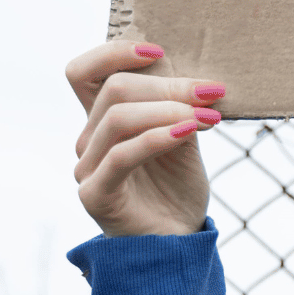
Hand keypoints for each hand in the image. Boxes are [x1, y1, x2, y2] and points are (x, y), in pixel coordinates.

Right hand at [66, 41, 223, 236]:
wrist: (179, 243)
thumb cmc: (178, 187)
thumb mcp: (182, 134)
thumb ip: (175, 103)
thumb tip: (189, 68)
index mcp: (102, 122)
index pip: (83, 72)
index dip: (113, 52)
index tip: (158, 51)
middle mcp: (87, 142)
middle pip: (113, 90)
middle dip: (167, 85)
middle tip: (211, 92)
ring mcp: (87, 169)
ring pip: (118, 117)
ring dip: (169, 109)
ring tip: (208, 116)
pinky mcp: (96, 195)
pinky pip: (122, 155)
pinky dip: (159, 136)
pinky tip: (189, 132)